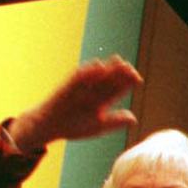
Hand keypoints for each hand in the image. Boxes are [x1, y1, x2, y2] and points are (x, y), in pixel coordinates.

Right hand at [8, 56, 142, 152]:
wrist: (49, 126)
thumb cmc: (74, 126)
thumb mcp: (98, 126)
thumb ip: (115, 122)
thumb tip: (134, 119)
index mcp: (103, 100)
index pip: (118, 89)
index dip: (128, 83)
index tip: (138, 79)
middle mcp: (94, 91)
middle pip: (110, 79)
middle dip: (120, 73)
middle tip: (129, 67)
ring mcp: (81, 87)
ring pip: (97, 75)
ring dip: (107, 68)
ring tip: (117, 61)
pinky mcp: (68, 86)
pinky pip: (79, 77)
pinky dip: (88, 72)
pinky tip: (98, 67)